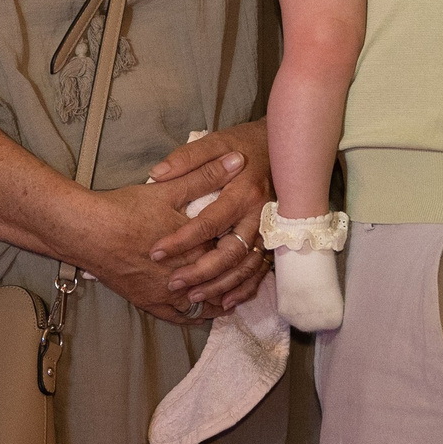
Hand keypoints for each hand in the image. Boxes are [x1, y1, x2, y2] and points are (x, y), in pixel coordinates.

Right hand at [77, 155, 259, 322]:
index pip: (233, 251)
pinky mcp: (149, 302)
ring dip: (222, 297)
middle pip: (223, 280)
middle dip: (240, 276)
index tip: (258, 240)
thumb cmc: (127, 209)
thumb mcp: (169, 189)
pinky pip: (181, 316)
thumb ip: (206, 176)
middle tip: (255, 271)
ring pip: (206, 303)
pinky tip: (203, 309)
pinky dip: (196, 314)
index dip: (247, 247)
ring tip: (236, 292)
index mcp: (198, 246)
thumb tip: (238, 160)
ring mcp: (168, 293)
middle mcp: (187, 275)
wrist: (87, 232)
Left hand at [151, 120, 274, 309]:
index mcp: (242, 192)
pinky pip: (261, 269)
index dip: (181, 240)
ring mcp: (270, 229)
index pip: (208, 223)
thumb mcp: (215, 141)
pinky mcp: (274, 238)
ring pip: (246, 267)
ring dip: (221, 286)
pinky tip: (226, 302)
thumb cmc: (245, 144)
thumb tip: (157, 174)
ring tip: (193, 297)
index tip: (156, 253)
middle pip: (229, 253)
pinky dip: (245, 288)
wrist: (285, 146)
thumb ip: (187, 158)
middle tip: (172, 284)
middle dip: (200, 272)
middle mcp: (259, 215)